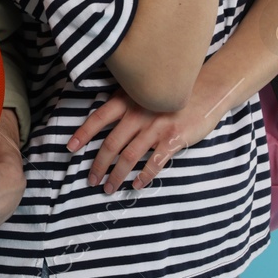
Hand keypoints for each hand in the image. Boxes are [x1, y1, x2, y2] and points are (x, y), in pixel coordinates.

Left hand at [68, 84, 224, 193]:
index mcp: (127, 100)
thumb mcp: (142, 90)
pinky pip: (154, 163)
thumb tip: (104, 120)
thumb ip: (125, 103)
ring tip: (109, 188)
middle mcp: (137, 114)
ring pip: (129, 157)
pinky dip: (143, 176)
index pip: (98, 118)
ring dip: (117, 175)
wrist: (206, 91)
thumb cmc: (170, 92)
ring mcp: (155, 128)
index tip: (70, 148)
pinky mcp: (172, 140)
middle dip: (99, 165)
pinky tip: (136, 185)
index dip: (83, 133)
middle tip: (91, 180)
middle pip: (111, 144)